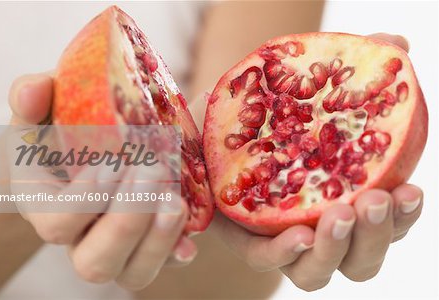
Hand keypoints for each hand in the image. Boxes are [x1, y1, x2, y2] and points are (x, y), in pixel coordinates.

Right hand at [7, 73, 197, 289]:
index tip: (113, 161)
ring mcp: (115, 247)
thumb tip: (36, 91)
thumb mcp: (43, 107)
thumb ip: (31, 97)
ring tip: (176, 201)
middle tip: (153, 171)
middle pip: (94, 261)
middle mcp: (79, 237)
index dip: (84, 200)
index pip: (56, 222)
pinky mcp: (146, 246)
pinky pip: (161, 265)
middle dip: (127, 221)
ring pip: (132, 274)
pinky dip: (177, 252)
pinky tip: (191, 239)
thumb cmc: (62, 128)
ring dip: (157, 241)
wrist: (88, 145)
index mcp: (45, 205)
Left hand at [210, 33, 422, 290]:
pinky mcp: (243, 240)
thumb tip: (395, 43)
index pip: (384, 224)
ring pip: (317, 271)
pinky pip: (266, 259)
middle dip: (373, 236)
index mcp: (343, 204)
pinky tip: (297, 232)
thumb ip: (351, 69)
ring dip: (334, 249)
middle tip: (372, 200)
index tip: (410, 190)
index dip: (402, 217)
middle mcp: (316, 230)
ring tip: (338, 214)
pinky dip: (285, 252)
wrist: (216, 126)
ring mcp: (281, 241)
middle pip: (358, 260)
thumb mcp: (308, 87)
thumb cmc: (274, 114)